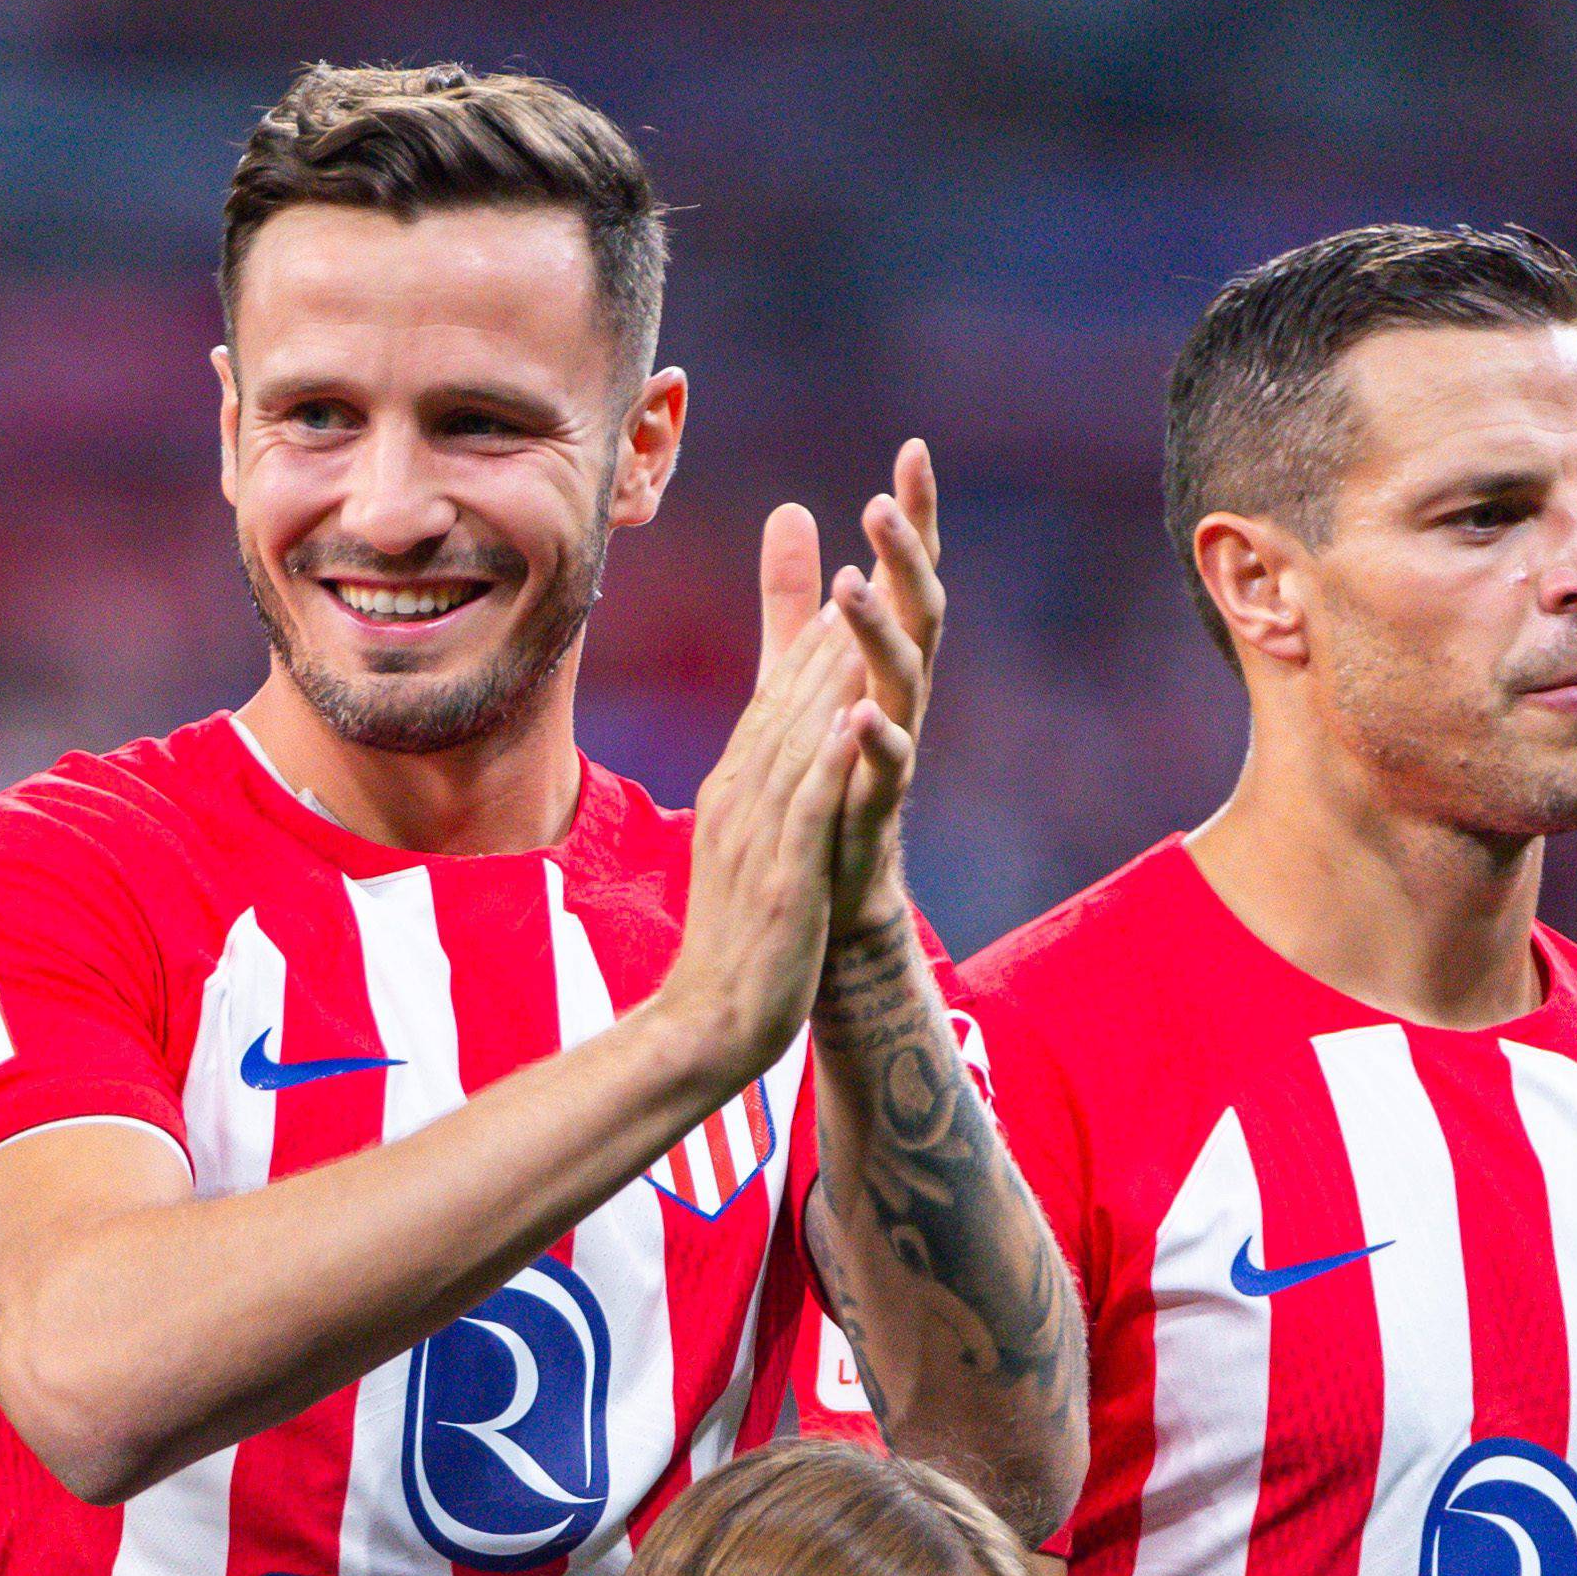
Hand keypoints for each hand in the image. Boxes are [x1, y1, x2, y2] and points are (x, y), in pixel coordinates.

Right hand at [650, 508, 886, 1082]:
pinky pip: (807, 805)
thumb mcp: (750, 849)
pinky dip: (830, 756)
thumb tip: (778, 744)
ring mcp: (758, 833)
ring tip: (863, 604)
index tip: (856, 575)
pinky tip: (856, 714)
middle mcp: (742, 796)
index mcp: (738, 788)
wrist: (707, 1022)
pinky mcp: (780, 874)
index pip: (781, 697)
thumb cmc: (738, 938)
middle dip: (829, 622)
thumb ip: (766, 790)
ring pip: (798, 736)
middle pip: (789, 697)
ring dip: (830, 667)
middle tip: (870, 553)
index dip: (818, 633)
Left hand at [760, 440, 944, 937]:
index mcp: (882, 658)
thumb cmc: (822, 774)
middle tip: (881, 504)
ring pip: (903, 679)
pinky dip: (876, 738)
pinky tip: (859, 710)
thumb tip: (790, 509)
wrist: (831, 887)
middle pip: (918, 613)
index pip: (902, 575)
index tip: (914, 450)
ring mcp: (894, 749)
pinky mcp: (875, 806)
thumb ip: (791, 601)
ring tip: (851, 585)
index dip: (913, 518)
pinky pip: (887, 768)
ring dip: (879, 631)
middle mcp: (899, 696)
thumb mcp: (797, 673)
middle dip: (903, 558)